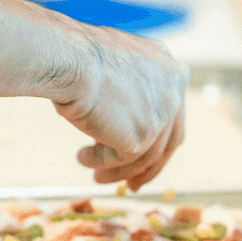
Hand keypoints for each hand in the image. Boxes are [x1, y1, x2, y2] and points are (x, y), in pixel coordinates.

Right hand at [52, 28, 187, 190]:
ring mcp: (162, 114)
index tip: (142, 154)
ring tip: (95, 176)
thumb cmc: (76, 56)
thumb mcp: (114, 69)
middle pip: (169, 140)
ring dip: (120, 171)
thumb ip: (128, 91)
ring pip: (146, 156)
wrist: (68, 58)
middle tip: (133, 184)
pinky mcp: (144, 135)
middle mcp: (174, 90)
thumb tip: (120, 118)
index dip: (158, 137)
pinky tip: (82, 157)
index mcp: (169, 68)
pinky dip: (101, 162)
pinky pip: (122, 159)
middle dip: (150, 166)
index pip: (172, 112)